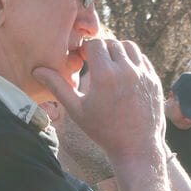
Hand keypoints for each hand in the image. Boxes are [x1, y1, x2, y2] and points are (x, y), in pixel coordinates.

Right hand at [33, 35, 163, 167]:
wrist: (136, 147)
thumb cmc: (103, 131)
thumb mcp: (77, 110)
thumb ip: (57, 87)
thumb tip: (37, 70)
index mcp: (105, 75)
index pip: (94, 43)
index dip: (85, 49)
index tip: (82, 60)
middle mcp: (126, 70)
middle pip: (111, 43)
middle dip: (100, 49)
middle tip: (94, 63)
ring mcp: (143, 74)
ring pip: (128, 47)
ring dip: (117, 51)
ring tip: (109, 66)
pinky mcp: (154, 79)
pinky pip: (141, 58)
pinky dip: (131, 60)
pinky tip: (123, 74)